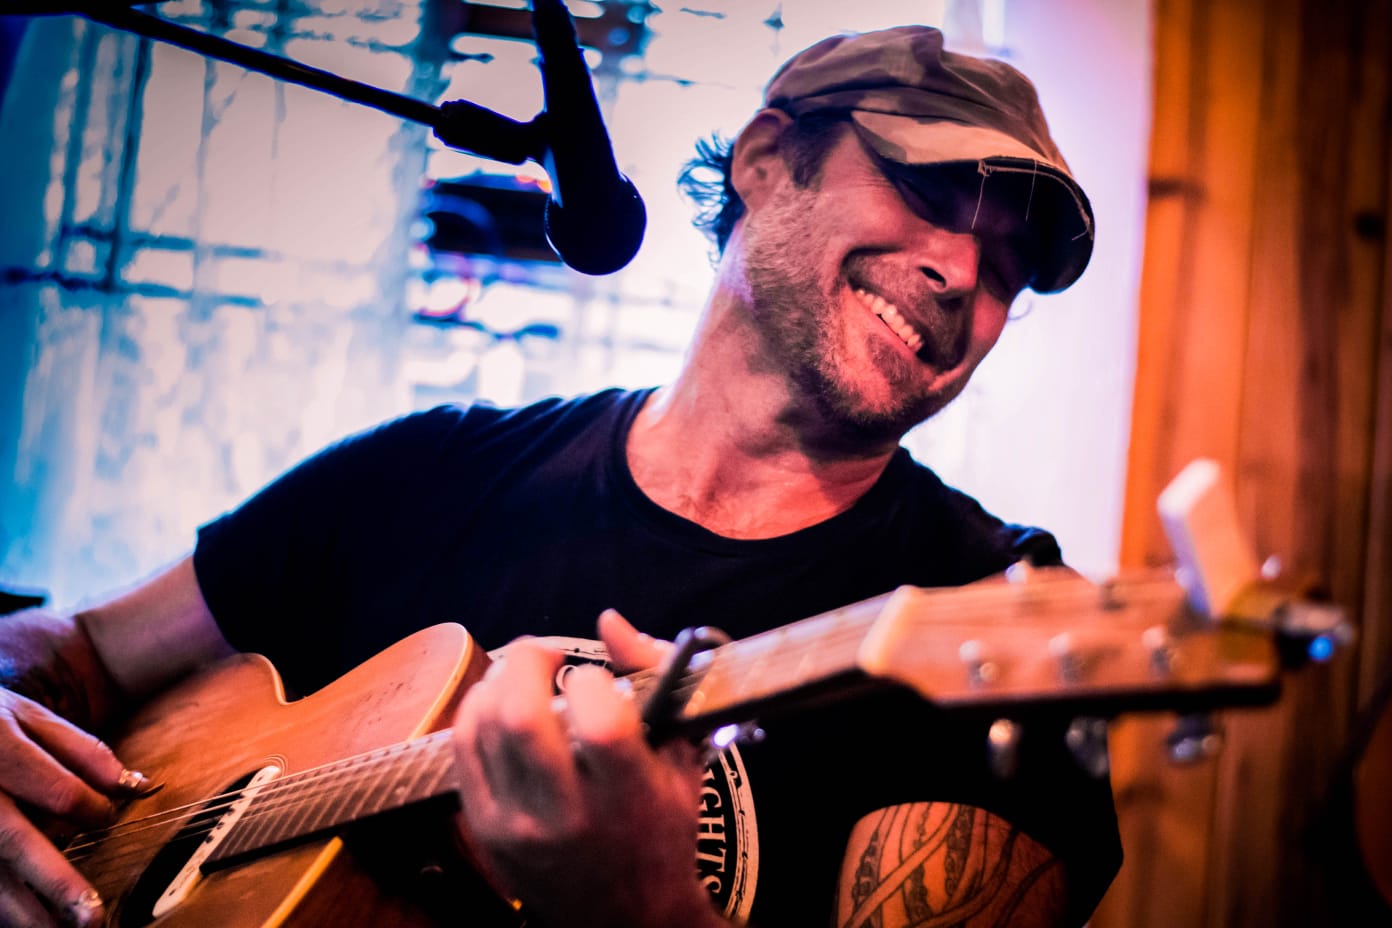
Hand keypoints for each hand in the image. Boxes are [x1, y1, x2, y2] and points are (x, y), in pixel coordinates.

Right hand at [0, 688, 152, 926]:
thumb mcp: (28, 716)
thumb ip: (82, 750)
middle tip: (92, 917)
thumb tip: (133, 786)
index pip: (57, 790)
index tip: (109, 819)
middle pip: (15, 843)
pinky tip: (28, 923)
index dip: (91, 811)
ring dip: (24, 912)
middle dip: (55, 883)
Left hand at [450, 610, 726, 927]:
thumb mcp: (680, 758)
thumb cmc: (662, 829)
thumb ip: (655, 681)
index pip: (599, 722)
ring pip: (482, 726)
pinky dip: (475, 710)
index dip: (594, 681)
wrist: (627, 918)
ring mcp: (516, 825)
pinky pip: (461, 750)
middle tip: (546, 652)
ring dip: (499, 681)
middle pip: (521, 716)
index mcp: (626, 799)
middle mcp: (566, 815)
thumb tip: (611, 622)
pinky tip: (498, 701)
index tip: (599, 680)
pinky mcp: (484, 830)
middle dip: (529, 660)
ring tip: (523, 674)